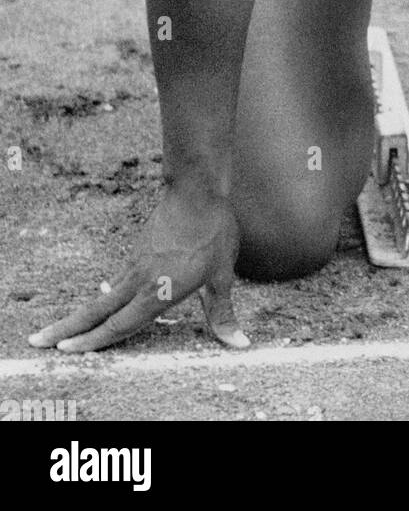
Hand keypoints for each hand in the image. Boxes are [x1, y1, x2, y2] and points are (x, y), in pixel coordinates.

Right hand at [28, 184, 248, 353]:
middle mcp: (139, 280)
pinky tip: (107, 291)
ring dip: (84, 312)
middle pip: (97, 311)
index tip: (66, 351)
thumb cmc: (211, 232)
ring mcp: (136, 262)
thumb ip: (222, 313)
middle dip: (68, 329)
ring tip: (65, 326)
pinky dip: (107, 291)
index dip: (94, 342)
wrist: (195, 190)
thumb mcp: (223, 276)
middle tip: (38, 341)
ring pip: (104, 294)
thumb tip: (237, 343)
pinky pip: (118, 277)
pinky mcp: (139, 248)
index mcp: (156, 292)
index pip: (119, 325)